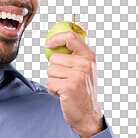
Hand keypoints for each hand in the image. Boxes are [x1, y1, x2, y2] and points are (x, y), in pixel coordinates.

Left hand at [45, 23, 104, 137]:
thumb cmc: (83, 88)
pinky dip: (52, 89)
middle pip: (54, 57)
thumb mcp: (86, 66)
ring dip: (53, 80)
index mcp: (89, 56)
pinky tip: (62, 94)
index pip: (70, 36)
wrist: (87, 114)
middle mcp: (85, 64)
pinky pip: (49, 82)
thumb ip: (80, 47)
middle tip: (66, 79)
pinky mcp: (69, 87)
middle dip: (54, 69)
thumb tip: (80, 24)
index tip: (48, 45)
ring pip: (50, 70)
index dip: (56, 38)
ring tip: (65, 86)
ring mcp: (78, 76)